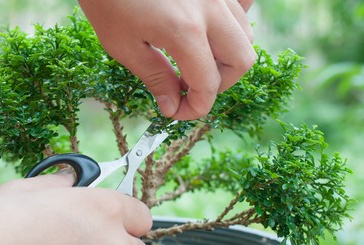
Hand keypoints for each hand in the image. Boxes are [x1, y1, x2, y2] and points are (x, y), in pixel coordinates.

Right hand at [0, 173, 151, 244]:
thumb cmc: (4, 228)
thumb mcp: (30, 190)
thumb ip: (60, 183)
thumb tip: (69, 179)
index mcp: (107, 209)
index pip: (142, 215)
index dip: (128, 217)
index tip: (117, 220)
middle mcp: (115, 244)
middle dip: (121, 244)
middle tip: (95, 242)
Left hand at [79, 0, 255, 119]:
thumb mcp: (122, 44)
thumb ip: (155, 78)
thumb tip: (172, 106)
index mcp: (184, 29)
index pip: (208, 84)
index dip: (195, 108)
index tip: (178, 112)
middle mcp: (210, 7)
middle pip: (242, 61)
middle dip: (219, 83)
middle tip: (190, 85)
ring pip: (245, 34)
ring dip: (225, 57)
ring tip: (194, 59)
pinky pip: (241, 6)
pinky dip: (231, 26)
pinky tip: (208, 31)